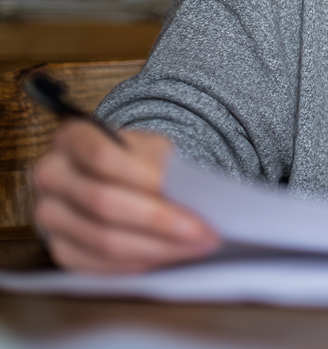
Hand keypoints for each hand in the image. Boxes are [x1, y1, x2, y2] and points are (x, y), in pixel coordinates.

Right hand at [32, 122, 218, 272]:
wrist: (114, 177)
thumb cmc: (136, 159)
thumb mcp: (151, 149)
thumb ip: (162, 168)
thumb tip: (190, 198)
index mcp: (72, 138)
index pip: (102, 157)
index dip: (147, 178)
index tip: (190, 197)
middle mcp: (51, 176)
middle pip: (103, 204)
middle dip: (160, 222)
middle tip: (204, 232)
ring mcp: (48, 215)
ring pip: (102, 241)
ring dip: (157, 248)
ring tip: (195, 247)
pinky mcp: (59, 248)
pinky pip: (99, 264)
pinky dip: (140, 263)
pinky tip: (169, 257)